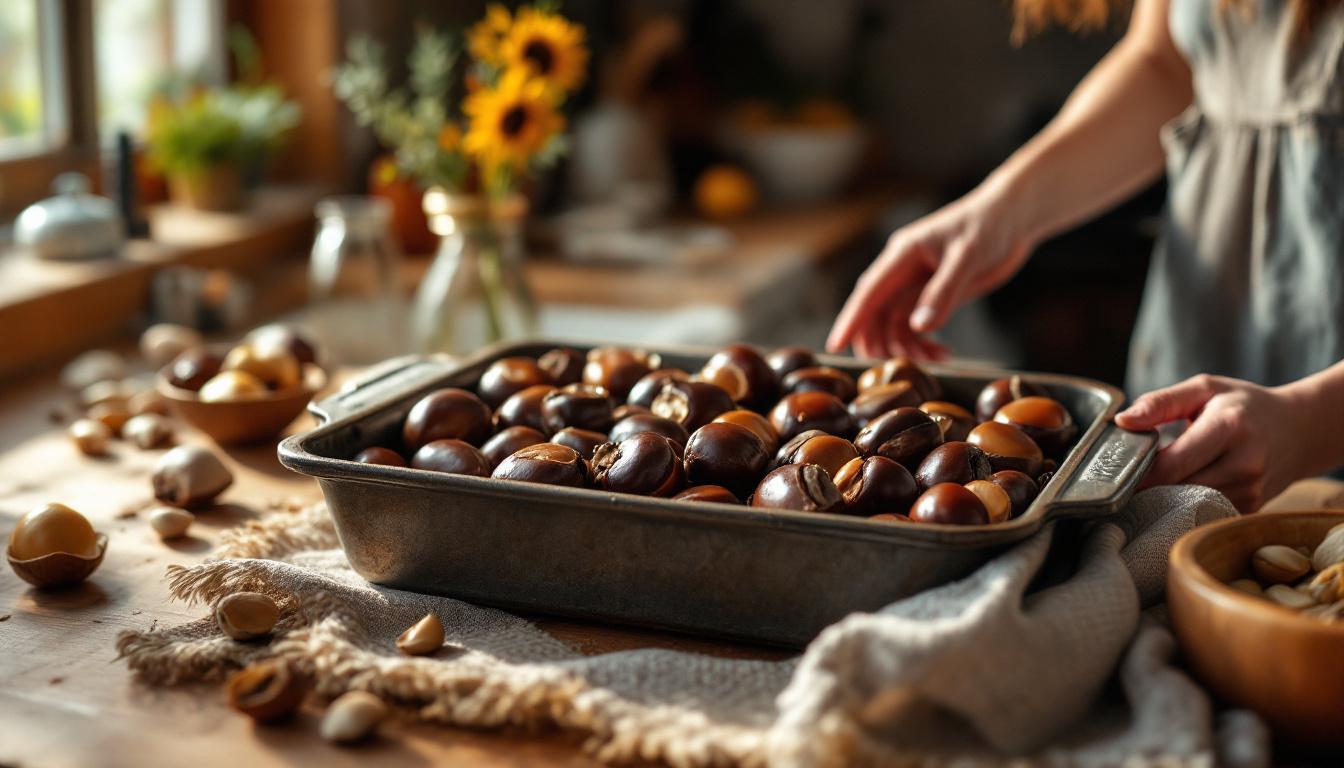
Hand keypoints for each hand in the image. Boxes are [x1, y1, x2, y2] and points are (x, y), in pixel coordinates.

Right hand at [826, 184, 1035, 359]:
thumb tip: (918, 327)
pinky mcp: (933, 295)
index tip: (834, 346)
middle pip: (875, 315)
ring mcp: (916, 285)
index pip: (868, 292)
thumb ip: (943, 292)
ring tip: (936, 362)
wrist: (1014, 217)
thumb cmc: (989, 225)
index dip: (850, 321)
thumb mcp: (967, 257)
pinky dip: (925, 344)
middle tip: (901, 369)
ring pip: (895, 326)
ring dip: (908, 348)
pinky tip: (944, 354)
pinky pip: (916, 327)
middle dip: (881, 344)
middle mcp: (902, 271)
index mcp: (902, 254)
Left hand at [1115, 374, 1314, 512]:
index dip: (1139, 472)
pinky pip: (1205, 512)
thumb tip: (1123, 421)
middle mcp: (1244, 464)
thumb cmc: (1244, 405)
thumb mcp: (1204, 389)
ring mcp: (1251, 491)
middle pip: (1177, 489)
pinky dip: (1187, 504)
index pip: (1172, 464)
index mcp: (1228, 428)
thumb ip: (1160, 403)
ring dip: (1167, 496)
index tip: (1118, 471)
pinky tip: (1182, 488)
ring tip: (1159, 479)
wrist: (1300, 430)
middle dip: (1149, 485)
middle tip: (1131, 476)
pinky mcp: (1251, 508)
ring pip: (1189, 505)